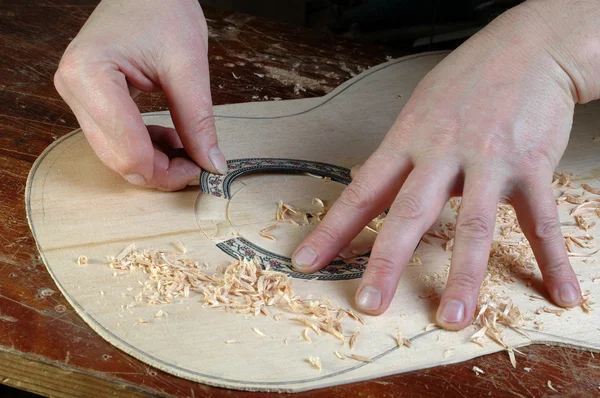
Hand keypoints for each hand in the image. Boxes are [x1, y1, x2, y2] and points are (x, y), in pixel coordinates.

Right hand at [54, 0, 226, 190]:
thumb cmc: (162, 8)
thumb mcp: (188, 65)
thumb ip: (198, 121)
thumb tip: (212, 165)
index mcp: (89, 75)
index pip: (128, 151)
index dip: (167, 172)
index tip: (201, 170)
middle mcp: (72, 88)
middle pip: (118, 159)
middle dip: (161, 171)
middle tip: (198, 164)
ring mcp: (76, 95)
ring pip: (116, 154)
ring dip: (154, 160)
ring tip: (187, 145)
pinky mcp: (88, 99)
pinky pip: (116, 140)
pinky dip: (145, 147)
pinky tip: (170, 137)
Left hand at [292, 2, 589, 329]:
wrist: (526, 48)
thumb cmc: (466, 81)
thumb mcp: (418, 112)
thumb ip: (398, 155)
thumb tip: (371, 186)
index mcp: (407, 141)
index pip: (361, 192)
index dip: (333, 230)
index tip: (307, 262)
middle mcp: (441, 154)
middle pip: (408, 214)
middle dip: (386, 262)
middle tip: (370, 303)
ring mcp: (487, 161)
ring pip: (473, 226)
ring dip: (464, 278)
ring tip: (453, 319)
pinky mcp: (530, 165)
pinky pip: (540, 220)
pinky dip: (552, 259)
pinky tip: (558, 291)